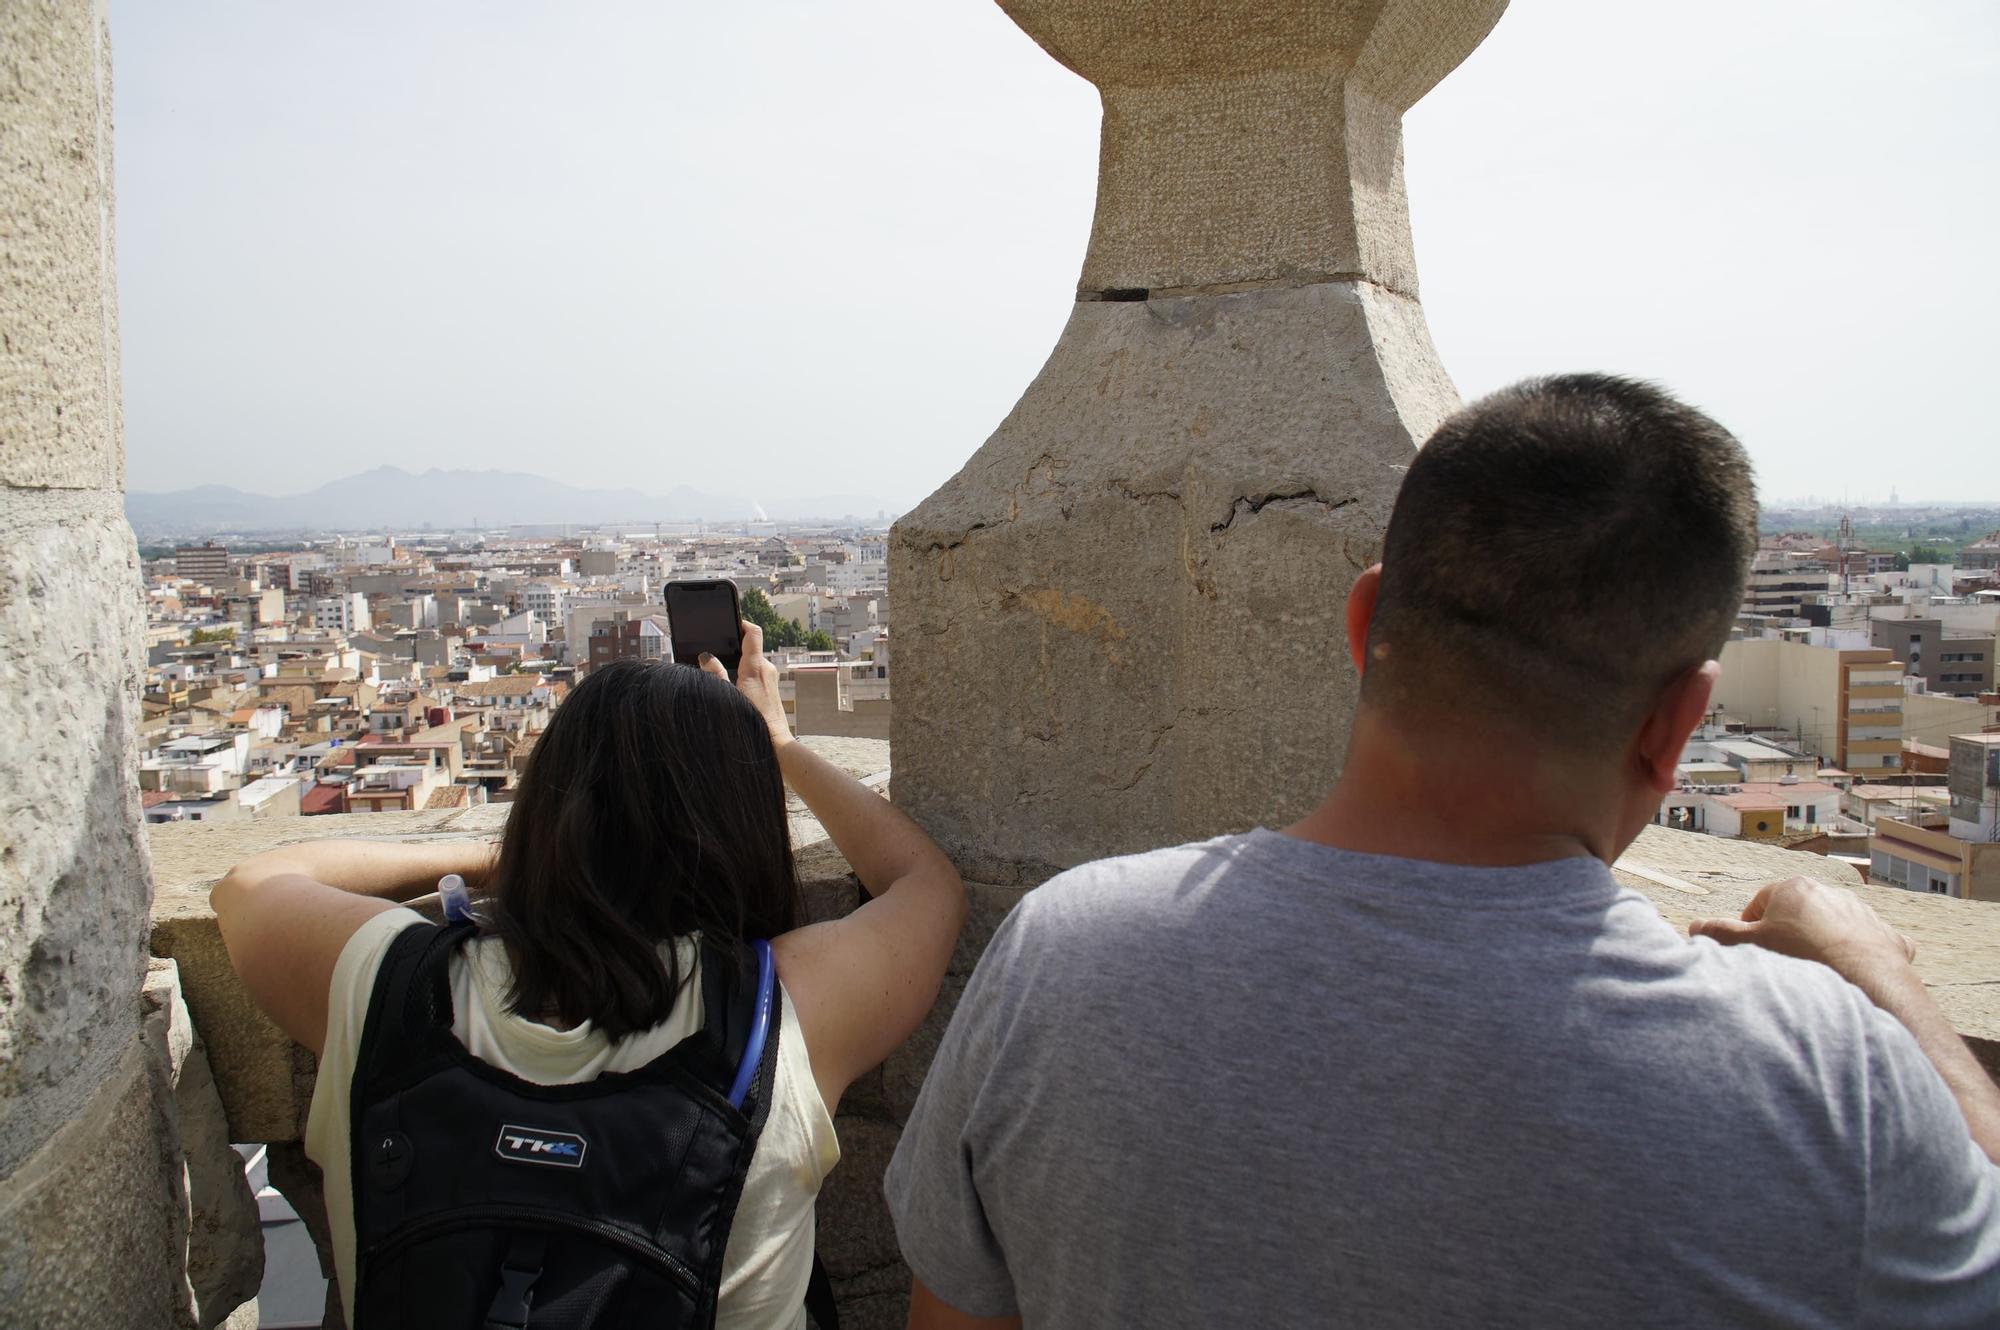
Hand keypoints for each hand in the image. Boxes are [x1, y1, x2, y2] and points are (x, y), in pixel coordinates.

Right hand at [700, 620, 793, 749]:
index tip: (729, 621)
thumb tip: (706, 656)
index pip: (752, 633)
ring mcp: (771, 679)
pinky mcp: (771, 689)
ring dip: (738, 663)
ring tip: (721, 671)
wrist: (775, 744)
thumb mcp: (728, 697)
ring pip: (753, 662)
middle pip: (751, 647)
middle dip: (734, 646)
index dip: (741, 623)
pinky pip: (757, 674)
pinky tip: (733, 688)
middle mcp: (767, 669)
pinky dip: (744, 674)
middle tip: (717, 648)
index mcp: (756, 667)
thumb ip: (715, 675)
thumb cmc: (752, 722)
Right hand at [1691, 876, 1915, 979]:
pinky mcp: (1887, 936)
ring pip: (1834, 926)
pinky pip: (1868, 943)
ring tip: (1816, 973)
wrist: (1866, 979)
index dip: (1752, 925)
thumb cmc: (1803, 958)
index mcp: (1793, 889)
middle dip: (1789, 933)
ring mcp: (1862, 914)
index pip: (1762, 901)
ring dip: (1824, 943)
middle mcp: (1830, 893)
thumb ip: (1720, 934)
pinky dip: (1860, 955)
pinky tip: (1853, 975)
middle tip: (1782, 962)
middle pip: (1800, 912)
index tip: (1752, 947)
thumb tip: (1694, 927)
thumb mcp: (1749, 946)